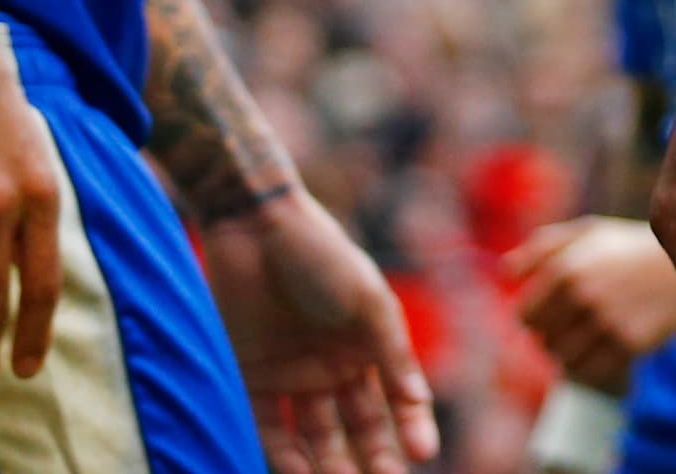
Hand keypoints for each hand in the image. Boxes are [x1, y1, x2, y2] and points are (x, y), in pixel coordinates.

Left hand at [200, 190, 441, 473]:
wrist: (256, 227)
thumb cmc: (323, 256)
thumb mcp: (368, 301)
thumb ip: (391, 353)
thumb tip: (418, 402)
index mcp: (367, 346)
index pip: (395, 400)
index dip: (411, 427)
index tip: (423, 454)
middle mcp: (332, 367)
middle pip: (356, 426)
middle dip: (371, 458)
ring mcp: (292, 375)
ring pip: (314, 436)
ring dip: (327, 464)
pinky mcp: (251, 378)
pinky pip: (269, 427)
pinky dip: (282, 454)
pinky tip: (298, 473)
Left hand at [508, 217, 675, 394]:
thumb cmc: (629, 247)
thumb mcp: (589, 233)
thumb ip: (543, 248)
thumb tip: (505, 270)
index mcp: (566, 267)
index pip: (524, 315)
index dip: (536, 318)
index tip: (553, 315)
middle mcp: (582, 294)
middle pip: (542, 340)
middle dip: (554, 336)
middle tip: (575, 327)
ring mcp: (605, 320)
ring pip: (563, 359)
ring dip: (571, 355)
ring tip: (588, 340)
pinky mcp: (628, 343)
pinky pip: (590, 371)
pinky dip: (591, 367)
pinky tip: (604, 351)